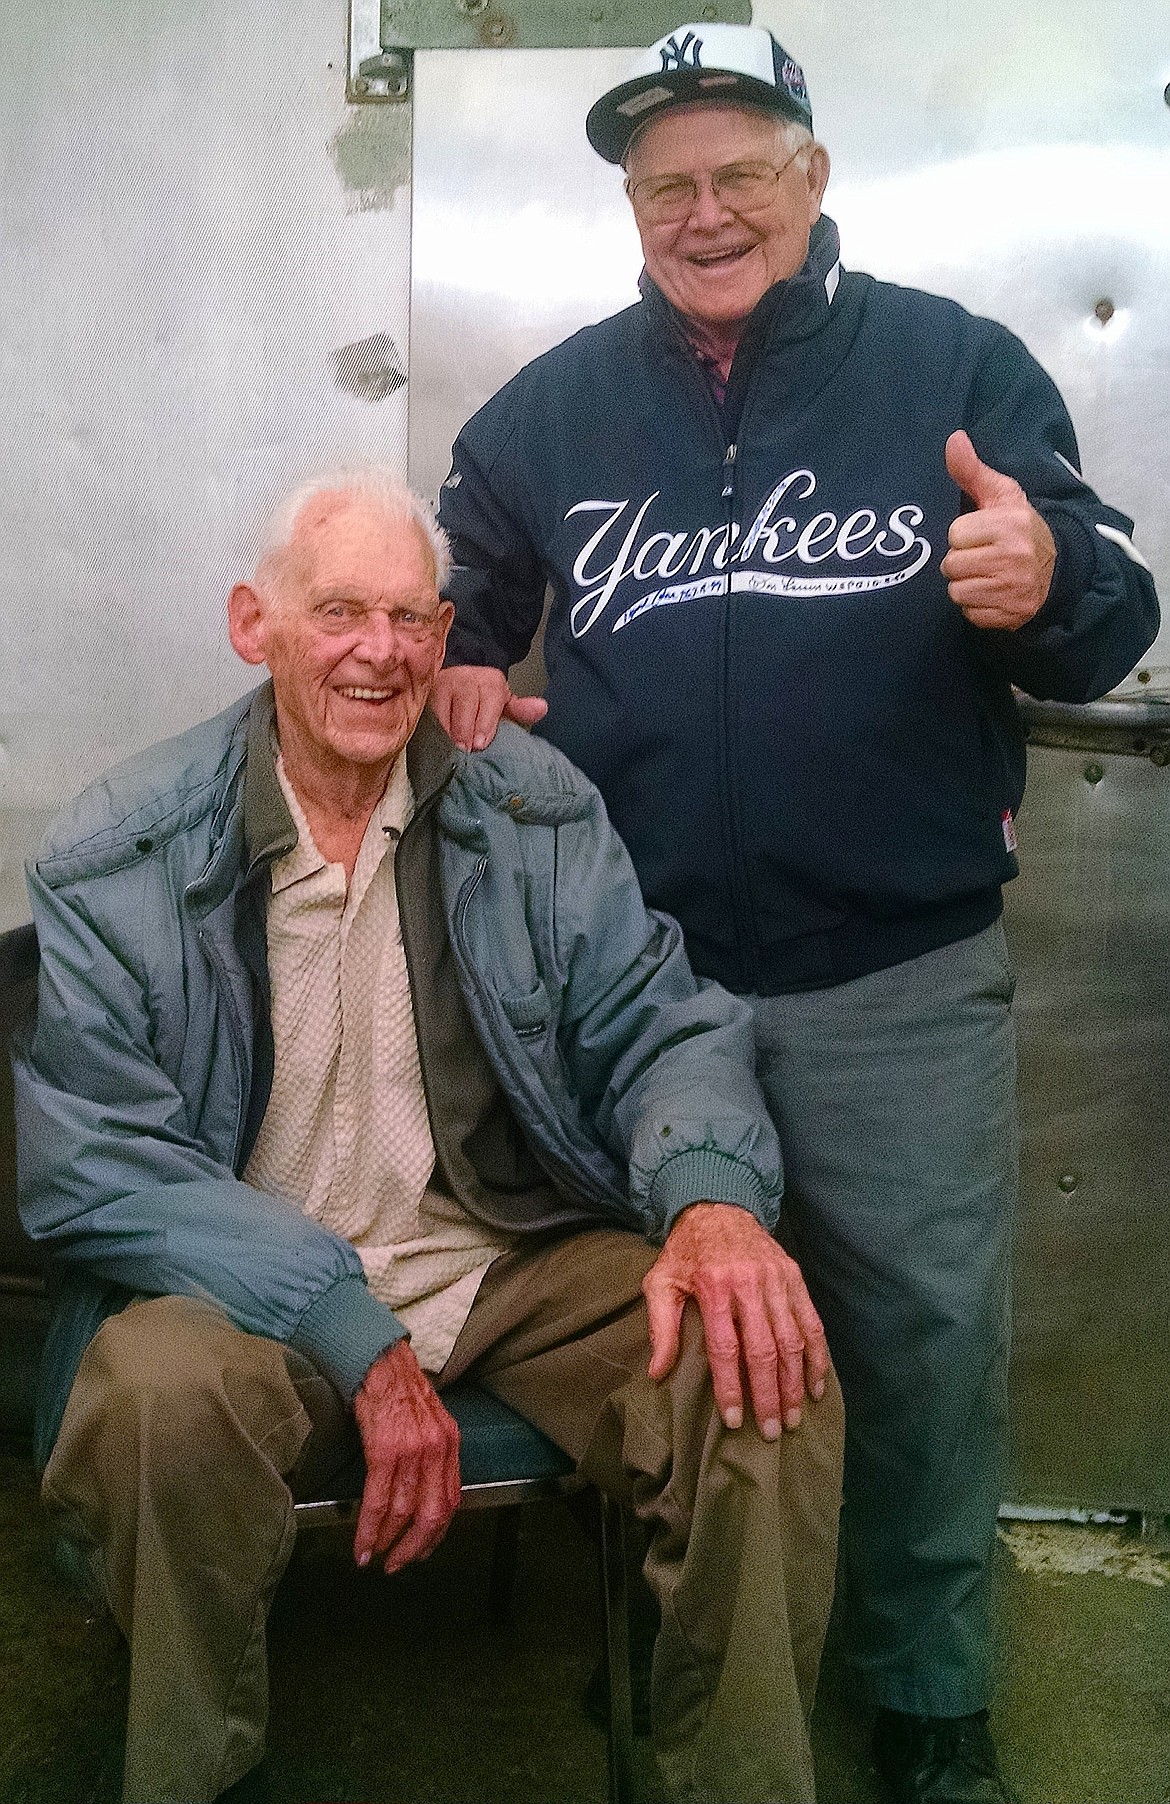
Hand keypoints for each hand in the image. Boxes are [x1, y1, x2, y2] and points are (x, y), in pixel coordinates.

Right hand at [352, 1340, 461, 1573]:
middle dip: (414, 1548)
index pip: (451, 1501)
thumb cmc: (397, 1388)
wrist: (376, 1358)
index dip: (435, 1533)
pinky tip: (361, 1545)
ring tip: (373, 1558)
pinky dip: (369, 1528)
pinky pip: (378, 1500)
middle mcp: (437, 1449)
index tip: (420, 1550)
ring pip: (403, 1512)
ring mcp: (412, 1450)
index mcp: (450, 1443)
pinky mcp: (384, 1449)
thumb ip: (431, 1455)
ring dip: (386, 1542)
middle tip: (397, 1565)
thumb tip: (421, 1493)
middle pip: (432, 1515)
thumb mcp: (428, 1420)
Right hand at [432, 665, 548, 750]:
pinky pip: (423, 709)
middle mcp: (465, 678)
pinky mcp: (423, 692)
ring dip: (444, 729)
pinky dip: (427, 725)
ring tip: (447, 749)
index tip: (481, 744)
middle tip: (465, 750)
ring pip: (441, 704)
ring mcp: (441, 683)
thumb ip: (521, 710)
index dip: (484, 722)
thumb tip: (542, 708)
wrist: (457, 684)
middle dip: (465, 728)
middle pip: (465, 702)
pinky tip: (429, 741)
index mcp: (490, 681)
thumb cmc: (483, 704)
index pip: (489, 699)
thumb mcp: (504, 706)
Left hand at [643, 1202, 828, 1440]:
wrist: (717, 1205)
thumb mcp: (661, 1282)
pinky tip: (816, 1384)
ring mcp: (776, 1279)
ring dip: (795, 1383)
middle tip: (770, 1431)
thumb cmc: (686, 1252)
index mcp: (714, 1286)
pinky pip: (811, 1321)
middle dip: (769, 1395)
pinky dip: (817, 1355)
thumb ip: (661, 1326)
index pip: (726, 1348)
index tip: (735, 1420)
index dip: (731, 1387)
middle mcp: (749, 1283)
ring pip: (792, 1340)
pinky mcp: (794, 1276)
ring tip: (793, 1416)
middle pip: (764, 1350)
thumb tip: (658, 1373)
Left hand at [941, 429, 1056, 629]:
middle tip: (981, 556)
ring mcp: (1013, 588)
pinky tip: (992, 593)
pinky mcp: (1011, 614)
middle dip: (961, 561)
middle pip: (951, 565)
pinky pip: (970, 613)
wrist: (1058, 569)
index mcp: (1010, 524)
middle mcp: (1013, 557)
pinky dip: (977, 606)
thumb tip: (953, 439)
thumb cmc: (1020, 529)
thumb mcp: (1002, 496)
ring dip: (966, 585)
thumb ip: (972, 471)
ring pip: (957, 592)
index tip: (980, 535)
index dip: (963, 535)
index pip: (955, 535)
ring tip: (985, 574)